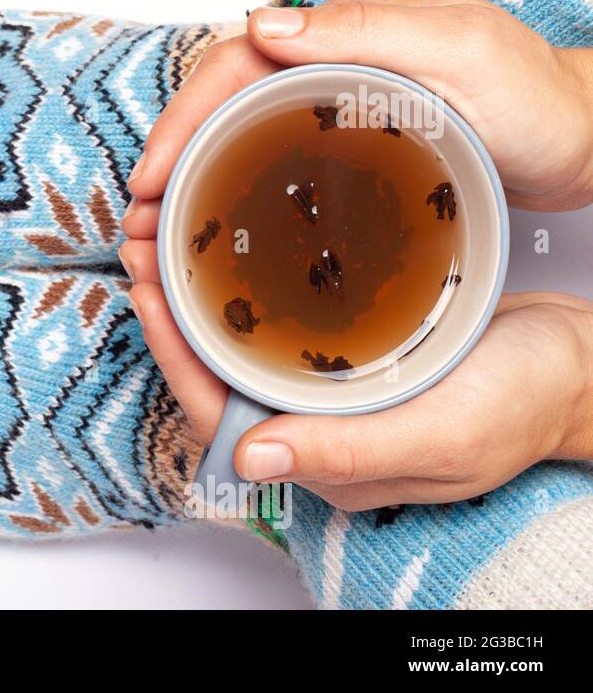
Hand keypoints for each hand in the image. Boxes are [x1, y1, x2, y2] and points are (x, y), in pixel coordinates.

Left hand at [119, 0, 592, 509]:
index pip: (216, 408)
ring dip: (198, 291)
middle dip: (169, 310)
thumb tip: (249, 460)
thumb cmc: (521, 407)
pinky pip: (277, 318)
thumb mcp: (441, 434)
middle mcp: (310, 422)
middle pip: (213, 368)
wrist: (581, 367)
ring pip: (238, 341)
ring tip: (169, 232)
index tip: (143, 289)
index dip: (171, 353)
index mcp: (319, 455)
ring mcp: (327, 385)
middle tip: (142, 241)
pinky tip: (234, 239)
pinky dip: (245, 281)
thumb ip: (347, 450)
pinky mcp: (349, 347)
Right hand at [125, 0, 592, 217]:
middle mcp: (324, 73)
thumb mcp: (459, 52)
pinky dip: (230, 205)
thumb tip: (260, 25)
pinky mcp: (344, 159)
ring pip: (235, 146)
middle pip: (219, 112)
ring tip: (159, 246)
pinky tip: (217, 242)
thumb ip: (365, 31)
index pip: (230, 70)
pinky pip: (268, 173)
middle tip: (139, 228)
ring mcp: (331, 117)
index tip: (149, 182)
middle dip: (168, 166)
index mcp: (338, 39)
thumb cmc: (535, 97)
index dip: (180, 124)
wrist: (584, 147)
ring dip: (189, 192)